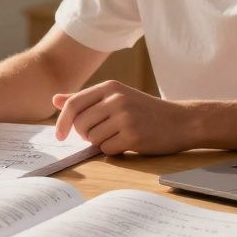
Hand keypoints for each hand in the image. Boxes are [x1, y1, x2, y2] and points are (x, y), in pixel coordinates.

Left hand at [53, 81, 195, 155]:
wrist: (181, 121)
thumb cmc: (144, 110)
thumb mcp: (116, 97)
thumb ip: (85, 99)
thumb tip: (55, 99)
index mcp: (110, 87)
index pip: (73, 104)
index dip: (62, 122)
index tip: (59, 135)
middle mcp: (116, 99)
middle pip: (80, 124)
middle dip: (85, 134)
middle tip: (102, 133)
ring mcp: (125, 117)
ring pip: (92, 138)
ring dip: (101, 142)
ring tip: (118, 135)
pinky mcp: (133, 136)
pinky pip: (107, 149)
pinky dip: (113, 150)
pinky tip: (127, 142)